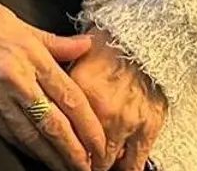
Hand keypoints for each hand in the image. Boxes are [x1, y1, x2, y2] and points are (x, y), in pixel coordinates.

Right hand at [0, 0, 110, 170]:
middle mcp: (16, 78)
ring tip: (67, 168)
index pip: (69, 97)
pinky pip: (7, 131)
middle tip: (90, 166)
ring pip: (30, 134)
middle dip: (74, 150)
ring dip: (52, 156)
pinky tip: (36, 154)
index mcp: (30, 54)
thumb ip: (54, 42)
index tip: (101, 142)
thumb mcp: (19, 21)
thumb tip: (86, 46)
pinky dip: (25, 146)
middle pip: (53, 123)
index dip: (89, 125)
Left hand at [66, 30, 167, 170]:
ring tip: (95, 161)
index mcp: (80, 92)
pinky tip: (118, 165)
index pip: (62, 133)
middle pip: (83, 152)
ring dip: (100, 163)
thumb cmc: (110, 48)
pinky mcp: (149, 128)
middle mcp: (103, 111)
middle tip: (76, 159)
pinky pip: (135, 163)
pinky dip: (124, 167)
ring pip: (107, 162)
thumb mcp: (75, 61)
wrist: (146, 39)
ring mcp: (127, 122)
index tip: (56, 151)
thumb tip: (46, 109)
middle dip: (78, 159)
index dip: (58, 146)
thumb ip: (62, 88)